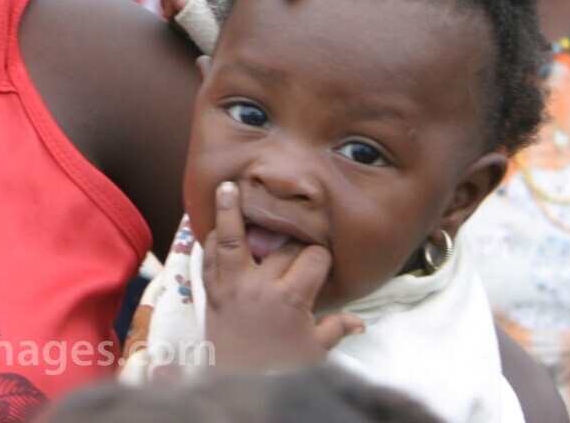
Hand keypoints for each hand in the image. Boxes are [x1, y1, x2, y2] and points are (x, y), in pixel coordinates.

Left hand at [202, 181, 362, 371]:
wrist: (237, 383)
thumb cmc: (278, 368)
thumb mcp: (313, 352)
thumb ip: (335, 330)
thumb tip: (360, 323)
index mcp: (290, 298)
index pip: (312, 259)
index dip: (320, 258)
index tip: (321, 264)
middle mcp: (259, 286)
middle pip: (280, 247)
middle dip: (289, 241)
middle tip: (293, 242)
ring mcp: (232, 287)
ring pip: (231, 240)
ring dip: (228, 211)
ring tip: (227, 187)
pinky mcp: (212, 293)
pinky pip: (208, 260)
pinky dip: (209, 243)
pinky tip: (212, 229)